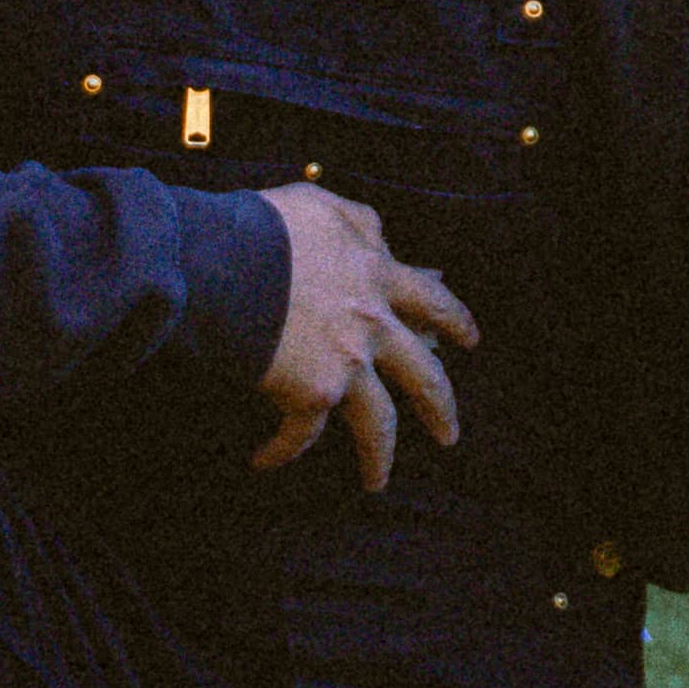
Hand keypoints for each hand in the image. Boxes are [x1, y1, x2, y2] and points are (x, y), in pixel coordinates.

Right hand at [252, 181, 476, 487]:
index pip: (431, 301)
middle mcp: (373, 325)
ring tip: (377, 481)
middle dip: (441, 407)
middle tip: (447, 433)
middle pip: (424, 376)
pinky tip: (263, 460)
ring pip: (378, 423)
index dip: (455, 320)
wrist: (218, 261)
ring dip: (379, 457)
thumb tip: (381, 242)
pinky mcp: (312, 395)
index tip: (470, 340)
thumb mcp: (319, 205)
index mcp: (377, 276)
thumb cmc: (260, 228)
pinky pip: (301, 437)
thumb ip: (358, 223)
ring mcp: (347, 363)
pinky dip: (280, 451)